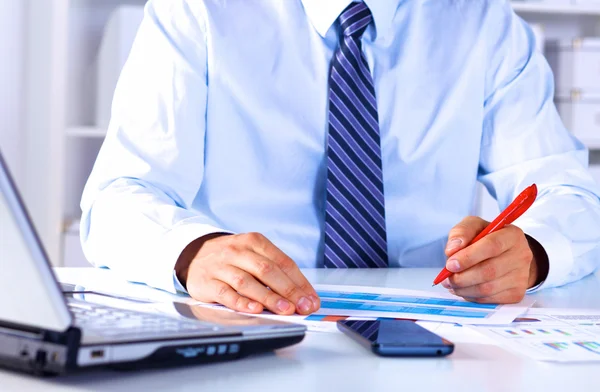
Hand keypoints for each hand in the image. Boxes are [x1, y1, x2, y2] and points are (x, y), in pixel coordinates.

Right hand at [175, 233, 319, 314]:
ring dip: (268, 297)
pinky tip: (255, 309)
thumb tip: (302, 295)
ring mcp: (221, 266)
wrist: (194, 254)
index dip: (300, 282)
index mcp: (255, 242)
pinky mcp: (207, 282)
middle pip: (267, 271)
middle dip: (288, 290)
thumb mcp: (253, 255)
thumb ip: (275, 272)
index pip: (283, 262)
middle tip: (302, 306)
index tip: (311, 299)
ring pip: (247, 282)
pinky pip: (226, 293)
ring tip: (285, 310)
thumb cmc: (232, 258)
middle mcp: (238, 251)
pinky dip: (241, 302)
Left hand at [441, 216, 541, 303]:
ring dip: (464, 289)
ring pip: (488, 289)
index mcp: (512, 235)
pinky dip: (472, 296)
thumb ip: (461, 232)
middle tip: (446, 278)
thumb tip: (452, 250)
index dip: (468, 257)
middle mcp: (521, 255)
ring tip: (451, 284)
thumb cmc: (485, 239)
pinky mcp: (516, 293)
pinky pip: (490, 299)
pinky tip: (464, 289)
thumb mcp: (473, 226)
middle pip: (489, 271)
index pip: (491, 246)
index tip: (450, 264)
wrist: (504, 255)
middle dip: (462, 277)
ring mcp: (521, 276)